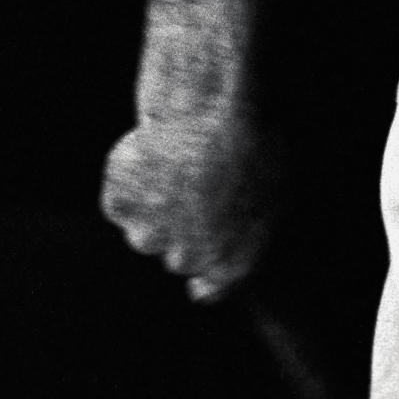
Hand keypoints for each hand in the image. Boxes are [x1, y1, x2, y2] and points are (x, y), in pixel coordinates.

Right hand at [100, 106, 279, 298]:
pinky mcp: (120, 205)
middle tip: (192, 188)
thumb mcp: (278, 189)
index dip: (206, 280)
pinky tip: (147, 153)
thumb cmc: (252, 143)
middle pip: (178, 257)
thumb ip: (257, 226)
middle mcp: (188, 258)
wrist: (210, 111)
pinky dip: (126, 182)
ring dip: (152, 210)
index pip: (215, 288)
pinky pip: (120, 201)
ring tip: (172, 165)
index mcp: (233, 261)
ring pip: (146, 234)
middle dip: (183, 231)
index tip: (199, 275)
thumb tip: (243, 231)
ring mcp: (149, 235)